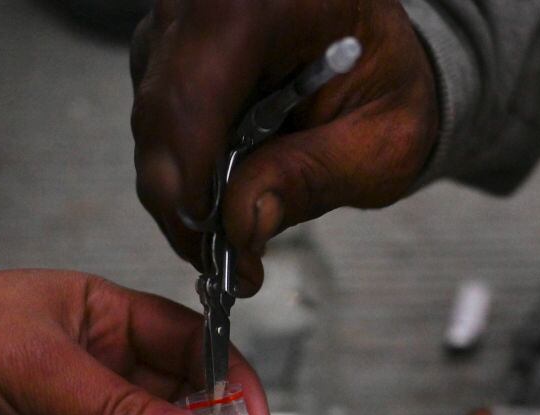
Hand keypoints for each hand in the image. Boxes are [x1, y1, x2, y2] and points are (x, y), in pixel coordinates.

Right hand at [130, 0, 438, 292]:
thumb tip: (239, 226)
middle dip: (186, 203)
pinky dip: (186, 171)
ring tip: (237, 232)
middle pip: (160, 115)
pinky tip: (228, 192)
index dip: (193, 180)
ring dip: (186, 192)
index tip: (215, 247)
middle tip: (227, 264)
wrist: (378, 55)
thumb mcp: (380, 143)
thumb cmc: (389, 86)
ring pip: (151, 127)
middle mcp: (204, 0)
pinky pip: (156, 125)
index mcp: (263, 2)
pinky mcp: (164, 51)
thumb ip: (311, 180)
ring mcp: (176, 24)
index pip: (195, 93)